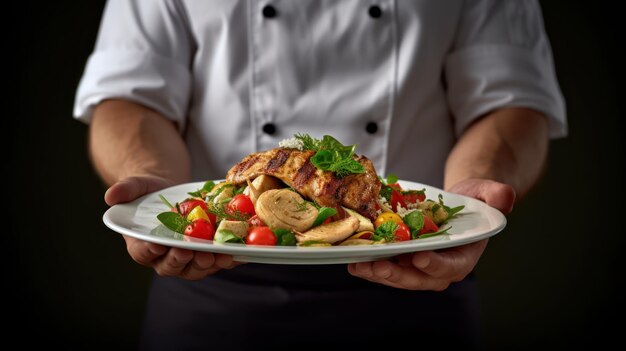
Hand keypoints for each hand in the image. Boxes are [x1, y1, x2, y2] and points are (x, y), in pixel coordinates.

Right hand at [105, 175, 241, 279]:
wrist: (172, 194)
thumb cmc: (150, 192)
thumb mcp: (137, 185)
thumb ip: (125, 190)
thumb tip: (110, 195)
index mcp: (141, 245)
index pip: (143, 252)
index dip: (151, 251)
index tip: (160, 245)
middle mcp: (163, 258)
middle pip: (172, 266)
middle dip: (183, 261)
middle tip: (192, 252)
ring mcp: (187, 259)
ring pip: (196, 268)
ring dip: (208, 263)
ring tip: (218, 255)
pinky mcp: (207, 255)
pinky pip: (218, 260)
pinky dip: (230, 259)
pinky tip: (240, 253)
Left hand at [347, 178, 514, 289]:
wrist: (457, 203)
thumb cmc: (473, 200)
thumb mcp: (487, 193)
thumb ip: (496, 196)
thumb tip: (505, 195)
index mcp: (464, 256)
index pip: (451, 266)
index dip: (436, 265)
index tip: (419, 258)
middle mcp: (440, 267)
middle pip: (419, 278)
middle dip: (398, 275)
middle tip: (379, 267)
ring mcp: (420, 266)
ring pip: (399, 276)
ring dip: (378, 273)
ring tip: (359, 265)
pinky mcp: (403, 261)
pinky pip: (387, 266)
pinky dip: (371, 265)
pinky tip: (354, 259)